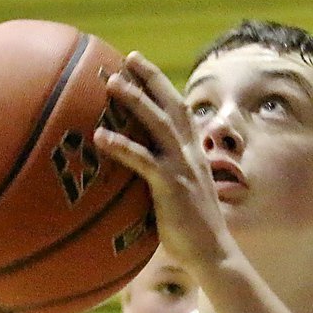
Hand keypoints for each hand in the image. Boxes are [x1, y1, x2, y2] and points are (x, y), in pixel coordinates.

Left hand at [92, 51, 235, 274]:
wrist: (213, 256)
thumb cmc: (193, 236)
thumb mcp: (179, 201)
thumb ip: (162, 184)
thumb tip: (135, 183)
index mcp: (194, 156)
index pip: (180, 111)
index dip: (162, 87)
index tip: (142, 66)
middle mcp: (191, 155)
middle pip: (172, 105)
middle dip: (151, 78)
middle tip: (129, 57)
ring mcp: (182, 168)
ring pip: (159, 123)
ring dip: (135, 100)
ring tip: (112, 82)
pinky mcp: (171, 186)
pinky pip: (143, 160)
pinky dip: (121, 145)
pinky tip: (100, 136)